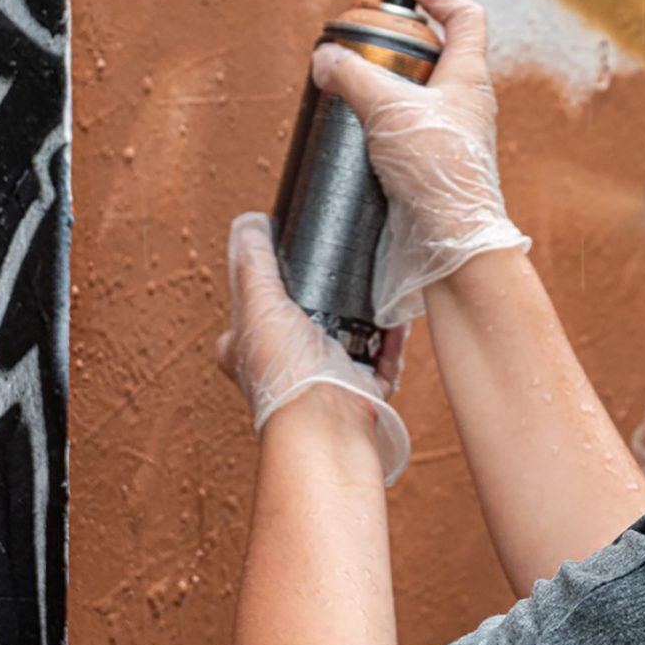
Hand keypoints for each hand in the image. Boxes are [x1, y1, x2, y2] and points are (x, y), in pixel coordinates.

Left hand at [217, 211, 410, 484]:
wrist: (328, 421)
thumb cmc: (284, 371)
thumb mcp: (258, 305)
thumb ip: (253, 264)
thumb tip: (248, 223)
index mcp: (247, 353)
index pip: (248, 313)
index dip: (263, 289)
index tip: (285, 266)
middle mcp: (283, 368)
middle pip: (303, 320)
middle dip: (325, 298)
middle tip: (341, 273)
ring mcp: (323, 378)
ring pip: (346, 335)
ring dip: (363, 314)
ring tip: (376, 287)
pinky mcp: (359, 387)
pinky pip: (380, 355)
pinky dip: (390, 337)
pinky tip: (396, 318)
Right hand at [310, 0, 529, 328]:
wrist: (449, 250)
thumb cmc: (438, 178)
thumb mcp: (390, 110)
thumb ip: (353, 74)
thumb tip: (324, 58)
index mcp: (468, 78)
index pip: (462, 13)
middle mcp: (460, 104)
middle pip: (430, 49)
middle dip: (394, 32)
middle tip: (356, 23)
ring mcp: (441, 137)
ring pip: (407, 92)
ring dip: (375, 78)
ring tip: (339, 72)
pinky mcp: (420, 168)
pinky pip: (392, 129)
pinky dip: (366, 119)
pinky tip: (341, 125)